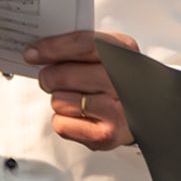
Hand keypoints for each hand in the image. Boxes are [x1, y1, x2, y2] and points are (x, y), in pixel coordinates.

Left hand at [25, 30, 138, 150]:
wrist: (147, 110)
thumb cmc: (119, 80)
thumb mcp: (109, 54)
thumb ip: (79, 47)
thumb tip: (36, 53)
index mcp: (125, 54)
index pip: (85, 45)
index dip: (54, 48)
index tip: (32, 53)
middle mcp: (124, 81)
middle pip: (64, 75)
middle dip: (49, 77)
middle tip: (54, 78)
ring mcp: (116, 110)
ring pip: (59, 100)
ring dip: (60, 100)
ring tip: (77, 99)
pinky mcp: (105, 135)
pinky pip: (61, 124)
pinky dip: (63, 121)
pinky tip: (81, 116)